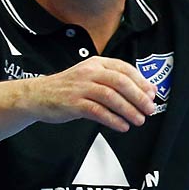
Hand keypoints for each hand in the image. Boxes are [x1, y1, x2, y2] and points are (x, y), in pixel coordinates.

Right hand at [24, 56, 158, 131]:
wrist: (36, 95)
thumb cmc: (67, 88)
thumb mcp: (90, 77)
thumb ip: (114, 82)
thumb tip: (145, 92)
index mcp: (96, 63)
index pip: (125, 69)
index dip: (142, 82)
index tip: (152, 95)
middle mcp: (89, 72)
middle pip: (120, 82)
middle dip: (138, 97)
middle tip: (149, 109)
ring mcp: (80, 87)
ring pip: (111, 97)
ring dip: (128, 110)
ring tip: (138, 120)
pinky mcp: (72, 103)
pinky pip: (98, 111)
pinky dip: (113, 120)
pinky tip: (121, 126)